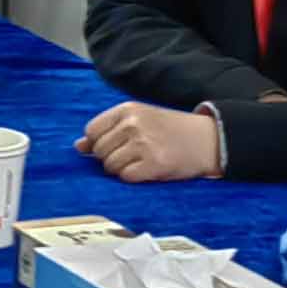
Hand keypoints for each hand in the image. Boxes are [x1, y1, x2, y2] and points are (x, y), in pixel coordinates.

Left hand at [79, 101, 223, 182]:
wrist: (208, 139)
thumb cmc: (171, 130)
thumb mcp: (139, 120)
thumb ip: (108, 130)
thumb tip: (78, 147)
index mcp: (127, 109)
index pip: (92, 130)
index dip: (99, 143)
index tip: (114, 146)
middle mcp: (133, 124)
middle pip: (99, 151)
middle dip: (111, 158)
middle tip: (133, 155)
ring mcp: (143, 144)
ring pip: (110, 166)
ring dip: (122, 169)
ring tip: (141, 162)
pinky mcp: (153, 164)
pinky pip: (125, 177)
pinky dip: (133, 178)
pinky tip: (147, 170)